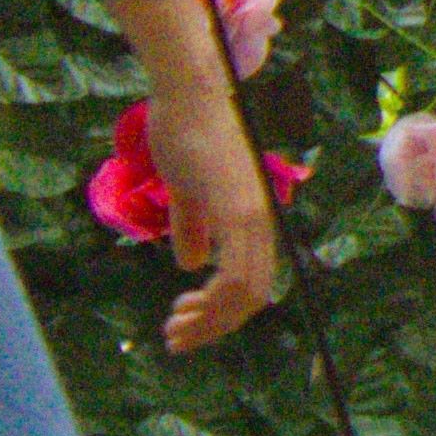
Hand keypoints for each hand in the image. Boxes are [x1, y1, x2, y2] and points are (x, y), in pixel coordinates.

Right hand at [141, 91, 288, 355]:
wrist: (189, 96)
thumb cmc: (185, 135)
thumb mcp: (187, 191)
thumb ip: (194, 227)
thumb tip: (191, 264)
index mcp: (252, 218)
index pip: (251, 283)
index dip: (221, 312)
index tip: (185, 323)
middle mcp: (261, 222)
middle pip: (253, 296)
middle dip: (214, 326)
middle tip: (178, 340)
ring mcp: (252, 217)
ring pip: (245, 293)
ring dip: (210, 321)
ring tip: (175, 331)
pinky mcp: (237, 210)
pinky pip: (236, 273)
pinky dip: (214, 301)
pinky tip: (186, 304)